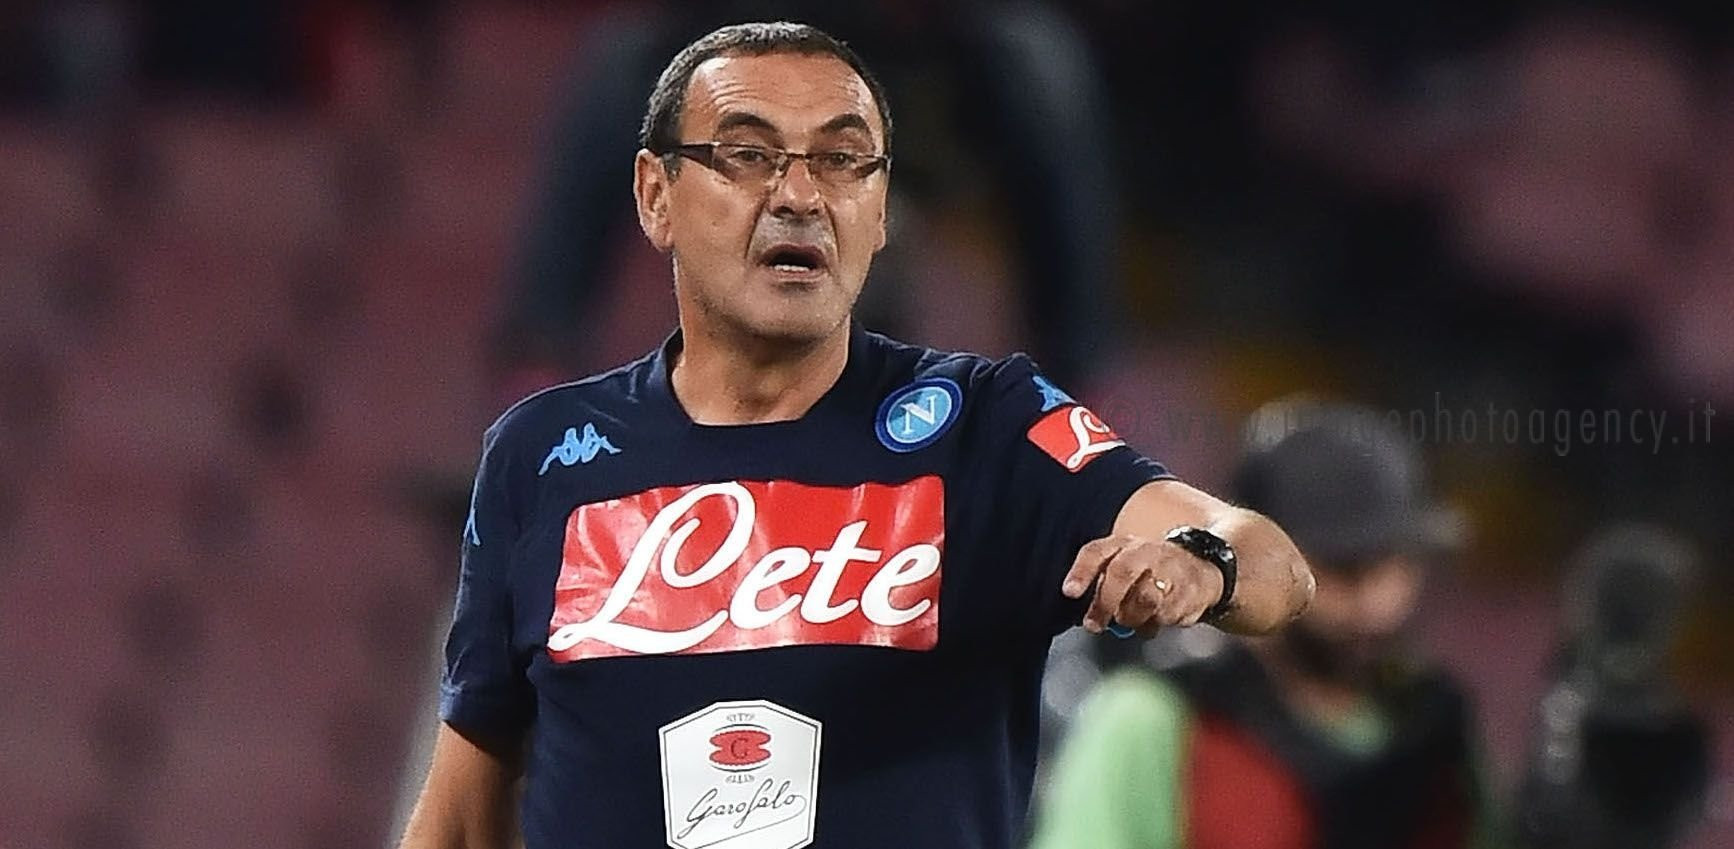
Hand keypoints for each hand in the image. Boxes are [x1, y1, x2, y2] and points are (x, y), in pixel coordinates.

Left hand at [1061, 533, 1225, 635]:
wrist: (1201, 563)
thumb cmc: (1151, 568)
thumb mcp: (1124, 563)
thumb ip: (1103, 585)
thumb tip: (1089, 617)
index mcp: (1124, 544)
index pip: (1097, 551)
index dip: (1081, 571)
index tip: (1070, 592)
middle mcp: (1147, 551)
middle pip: (1122, 572)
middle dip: (1105, 602)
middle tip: (1095, 625)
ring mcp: (1170, 570)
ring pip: (1145, 599)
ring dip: (1132, 618)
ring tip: (1131, 620)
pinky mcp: (1190, 591)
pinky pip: (1167, 615)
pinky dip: (1155, 624)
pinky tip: (1155, 619)